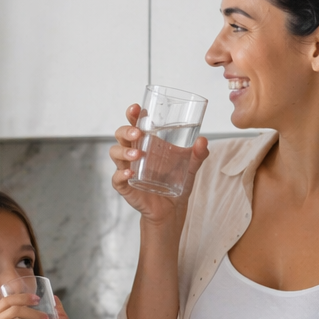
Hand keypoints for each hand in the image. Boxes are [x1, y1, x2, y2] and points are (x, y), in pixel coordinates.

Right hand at [109, 104, 208, 227]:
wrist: (171, 210)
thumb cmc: (175, 183)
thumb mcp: (190, 167)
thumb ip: (197, 155)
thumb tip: (203, 140)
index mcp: (146, 143)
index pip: (135, 124)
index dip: (133, 114)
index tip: (136, 108)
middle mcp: (133, 153)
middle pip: (120, 135)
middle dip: (126, 130)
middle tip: (138, 133)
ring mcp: (127, 168)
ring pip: (115, 153)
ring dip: (123, 151)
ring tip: (137, 154)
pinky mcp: (125, 186)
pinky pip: (116, 178)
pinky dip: (121, 174)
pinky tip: (130, 173)